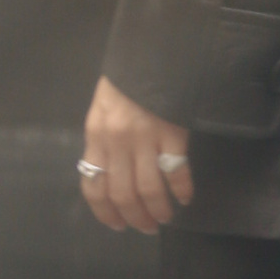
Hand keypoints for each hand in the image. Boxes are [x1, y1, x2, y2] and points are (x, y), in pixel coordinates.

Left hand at [78, 76, 192, 234]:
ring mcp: (145, 137)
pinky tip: (185, 197)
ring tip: (165, 217)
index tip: (117, 225)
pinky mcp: (172, 132)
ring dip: (157, 210)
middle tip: (146, 227)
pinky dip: (182, 189)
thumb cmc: (128, 80)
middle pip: (122, 193)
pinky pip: (176, 171)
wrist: (153, 50)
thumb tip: (108, 173)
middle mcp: (117, 141)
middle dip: (134, 218)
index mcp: (96, 135)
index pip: (94, 185)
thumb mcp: (103, 108)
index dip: (105, 212)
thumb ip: (103, 139)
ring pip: (148, 189)